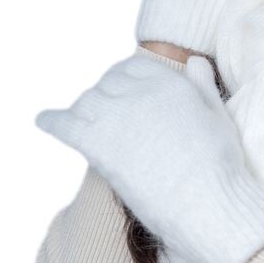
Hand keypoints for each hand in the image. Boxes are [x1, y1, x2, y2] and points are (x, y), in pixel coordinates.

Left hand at [34, 52, 263, 262]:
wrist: (206, 201)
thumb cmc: (219, 164)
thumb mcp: (217, 115)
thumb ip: (202, 85)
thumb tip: (194, 60)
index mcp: (170, 83)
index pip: (133, 67)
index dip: (124, 78)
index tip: (121, 91)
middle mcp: (140, 94)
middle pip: (106, 83)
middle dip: (103, 94)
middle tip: (101, 110)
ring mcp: (117, 117)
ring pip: (86, 101)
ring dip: (83, 109)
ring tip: (82, 120)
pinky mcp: (99, 145)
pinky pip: (64, 124)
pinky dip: (52, 120)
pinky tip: (44, 120)